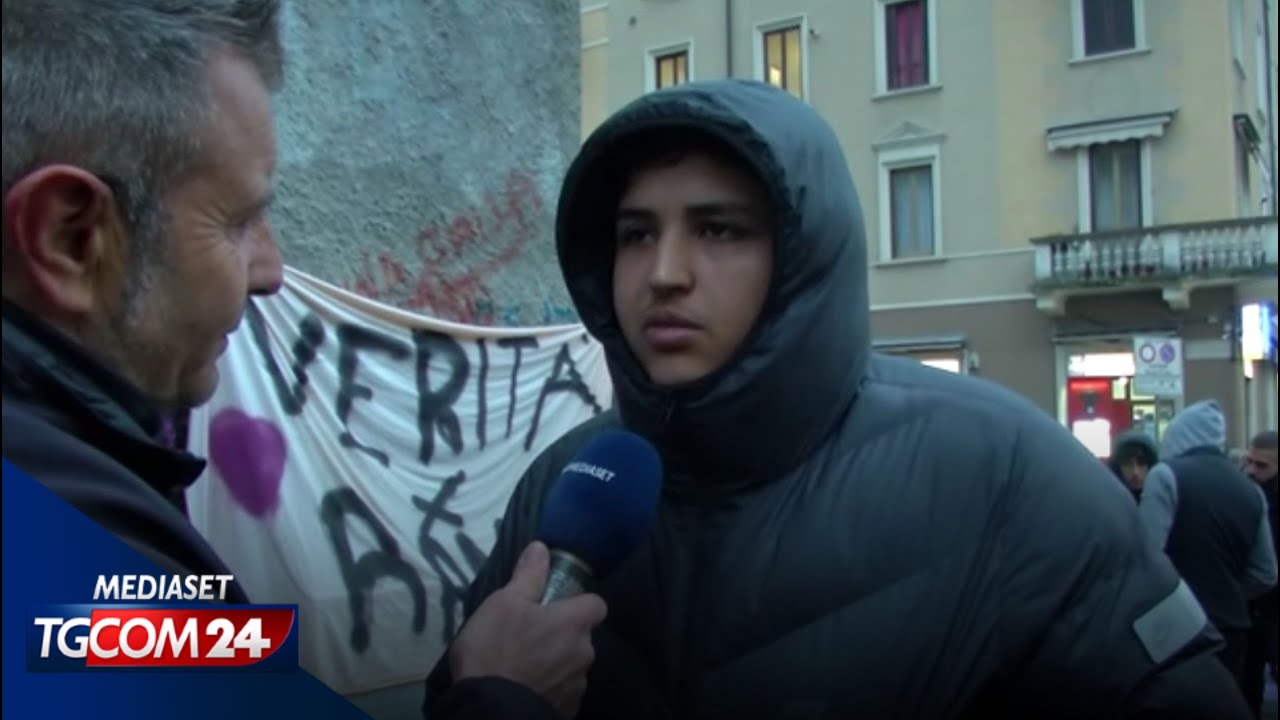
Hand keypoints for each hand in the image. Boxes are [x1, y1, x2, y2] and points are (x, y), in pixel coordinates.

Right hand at [449, 541, 607, 718]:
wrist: (489, 709)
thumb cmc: (496, 648)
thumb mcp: (503, 603)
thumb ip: (528, 575)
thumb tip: (541, 547)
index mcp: (574, 623)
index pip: (596, 604)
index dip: (579, 603)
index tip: (555, 606)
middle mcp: (585, 653)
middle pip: (582, 636)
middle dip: (563, 635)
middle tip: (530, 636)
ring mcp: (578, 684)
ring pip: (573, 664)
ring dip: (557, 662)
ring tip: (524, 665)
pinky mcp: (567, 709)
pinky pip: (564, 690)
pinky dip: (550, 686)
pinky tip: (526, 685)